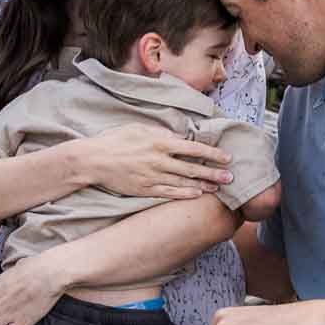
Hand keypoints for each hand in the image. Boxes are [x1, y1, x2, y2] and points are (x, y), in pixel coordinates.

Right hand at [79, 123, 232, 199]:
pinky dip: (184, 194)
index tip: (227, 157)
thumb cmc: (115, 140)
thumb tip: (177, 137)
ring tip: (218, 188)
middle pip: (192, 168)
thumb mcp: (138, 128)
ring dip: (203, 185)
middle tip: (231, 178)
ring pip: (183, 182)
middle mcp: (158, 160)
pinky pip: (168, 193)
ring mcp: (152, 176)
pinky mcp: (144, 189)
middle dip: (214, 173)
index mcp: (159, 142)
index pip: (192, 148)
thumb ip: (159, 133)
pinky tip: (197, 195)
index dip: (212, 153)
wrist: (93, 160)